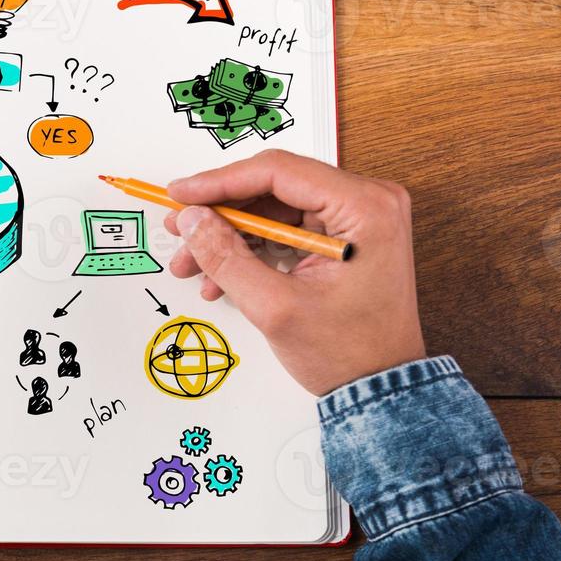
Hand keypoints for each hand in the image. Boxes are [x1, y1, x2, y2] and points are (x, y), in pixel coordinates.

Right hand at [163, 149, 425, 395]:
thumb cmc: (350, 353)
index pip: (278, 172)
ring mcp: (357, 219)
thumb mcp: (275, 306)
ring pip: (273, 209)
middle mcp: (367, 202)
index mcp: (365, 208)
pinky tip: (222, 274)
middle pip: (273, 188)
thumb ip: (227, 257)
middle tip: (181, 231)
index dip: (220, 182)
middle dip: (221, 214)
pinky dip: (251, 248)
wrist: (380, 387)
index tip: (181, 195)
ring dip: (230, 235)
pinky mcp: (343, 236)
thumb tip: (192, 220)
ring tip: (195, 263)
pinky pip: (285, 227)